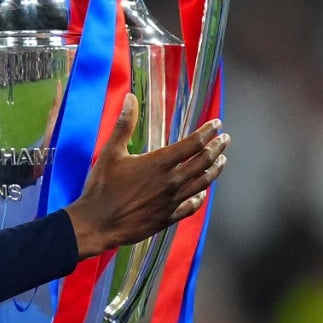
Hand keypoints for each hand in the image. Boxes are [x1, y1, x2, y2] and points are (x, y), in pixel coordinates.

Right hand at [63, 94, 228, 257]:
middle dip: (217, 148)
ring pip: (202, 183)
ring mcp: (171, 201)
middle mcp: (171, 182)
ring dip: (214, 170)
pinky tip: (202, 193)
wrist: (97, 223)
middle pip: (203, 162)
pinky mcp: (167, 217)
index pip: (192, 144)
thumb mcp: (110, 152)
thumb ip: (124, 125)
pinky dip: (200, 197)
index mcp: (159, 163)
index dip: (207, 132)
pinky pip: (191, 206)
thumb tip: (130, 99)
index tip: (216, 124)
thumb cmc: (102, 187)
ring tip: (222, 161)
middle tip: (225, 140)